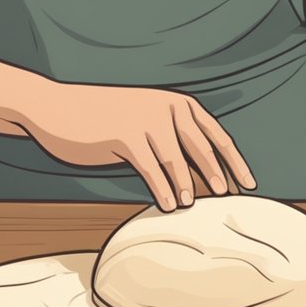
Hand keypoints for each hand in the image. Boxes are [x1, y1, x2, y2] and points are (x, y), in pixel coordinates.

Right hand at [20, 82, 255, 210]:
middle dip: (218, 175)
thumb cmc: (102, 118)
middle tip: (227, 197)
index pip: (215, 133)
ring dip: (187, 186)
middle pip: (202, 147)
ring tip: (190, 205)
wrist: (57, 108)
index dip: (234, 160)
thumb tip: (200, 172)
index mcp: (176, 102)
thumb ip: (171, 137)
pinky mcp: (125, 136)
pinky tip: (167, 205)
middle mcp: (165, 107)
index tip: (248, 182)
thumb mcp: (143, 119)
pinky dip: (162, 189)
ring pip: (178, 161)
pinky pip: (151, 169)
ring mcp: (145, 120)